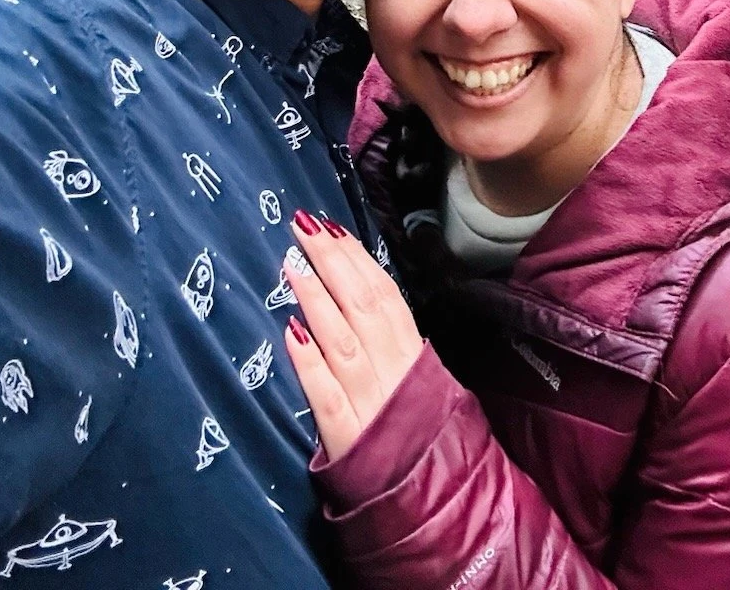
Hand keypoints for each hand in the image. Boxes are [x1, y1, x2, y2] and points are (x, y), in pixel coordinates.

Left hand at [282, 211, 424, 458]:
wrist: (437, 501)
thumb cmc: (424, 439)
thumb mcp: (421, 383)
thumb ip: (394, 344)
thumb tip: (364, 296)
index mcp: (412, 357)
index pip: (385, 296)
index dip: (358, 260)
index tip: (332, 229)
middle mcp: (395, 374)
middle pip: (364, 308)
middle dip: (333, 264)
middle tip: (303, 227)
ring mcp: (371, 406)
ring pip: (344, 342)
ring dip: (318, 301)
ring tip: (292, 266)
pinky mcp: (347, 440)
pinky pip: (326, 397)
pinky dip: (311, 364)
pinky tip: (291, 333)